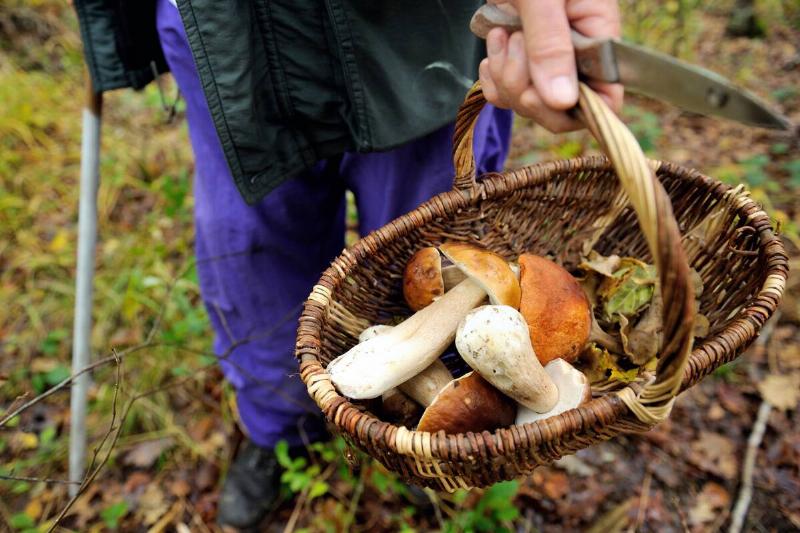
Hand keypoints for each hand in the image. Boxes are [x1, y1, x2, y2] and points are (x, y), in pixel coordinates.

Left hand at [478, 0, 622, 131]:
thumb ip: (550, 45)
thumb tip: (561, 101)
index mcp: (599, 37)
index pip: (606, 99)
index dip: (576, 109)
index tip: (542, 92)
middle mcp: (578, 55)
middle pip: (561, 111)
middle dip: (528, 91)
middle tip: (513, 47)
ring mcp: (548, 60)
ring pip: (530, 103)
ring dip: (506, 78)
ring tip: (501, 35)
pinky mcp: (522, 60)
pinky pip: (507, 94)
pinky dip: (494, 79)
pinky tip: (491, 52)